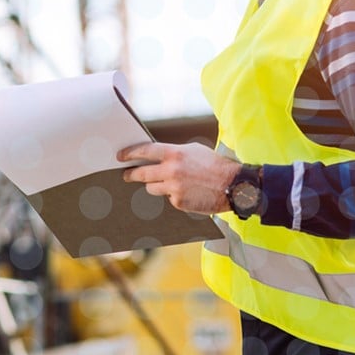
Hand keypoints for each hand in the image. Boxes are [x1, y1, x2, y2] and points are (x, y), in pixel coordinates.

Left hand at [119, 141, 241, 214]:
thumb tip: (157, 157)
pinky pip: (169, 199)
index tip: (121, 156)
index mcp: (175, 154)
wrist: (234, 185)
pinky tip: (187, 193)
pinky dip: (174, 196)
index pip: (145, 151)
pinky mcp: (179, 203)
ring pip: (152, 189)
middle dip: (131, 175)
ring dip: (155, 186)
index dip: (130, 153)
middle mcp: (172, 171)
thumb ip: (174, 153)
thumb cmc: (215, 165)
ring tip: (165, 183)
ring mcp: (174, 188)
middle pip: (142, 174)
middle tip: (126, 175)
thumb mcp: (194, 150)